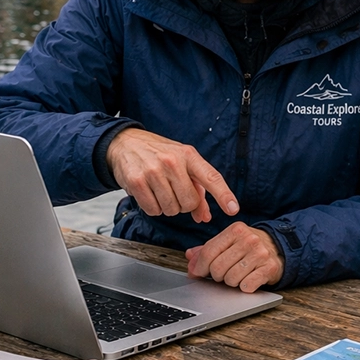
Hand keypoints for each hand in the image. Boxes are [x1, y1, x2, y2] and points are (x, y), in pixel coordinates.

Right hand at [106, 128, 237, 222]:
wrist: (126, 143)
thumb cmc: (159, 154)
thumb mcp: (183, 164)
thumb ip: (198, 190)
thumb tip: (205, 216)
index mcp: (189, 155)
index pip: (211, 177)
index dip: (224, 195)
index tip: (233, 209)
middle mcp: (172, 161)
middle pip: (189, 202)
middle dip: (184, 204)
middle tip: (175, 192)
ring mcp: (153, 171)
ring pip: (171, 209)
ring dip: (167, 206)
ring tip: (160, 190)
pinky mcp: (137, 182)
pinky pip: (153, 210)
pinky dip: (153, 207)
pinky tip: (149, 193)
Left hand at [185, 222, 283, 291]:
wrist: (278, 248)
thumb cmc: (249, 246)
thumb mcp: (229, 241)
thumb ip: (208, 249)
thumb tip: (190, 258)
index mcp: (236, 230)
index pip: (209, 252)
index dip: (200, 266)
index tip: (198, 273)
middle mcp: (249, 239)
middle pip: (217, 268)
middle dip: (216, 276)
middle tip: (223, 273)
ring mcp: (260, 254)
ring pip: (231, 279)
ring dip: (231, 282)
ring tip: (237, 275)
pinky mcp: (269, 268)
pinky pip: (247, 286)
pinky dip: (244, 287)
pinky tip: (248, 279)